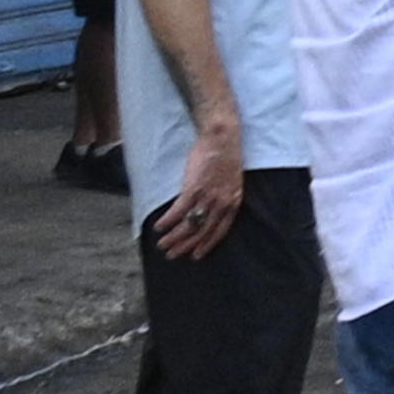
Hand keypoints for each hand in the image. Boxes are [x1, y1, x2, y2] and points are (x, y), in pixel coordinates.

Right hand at [152, 111, 244, 260]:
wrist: (222, 138)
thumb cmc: (225, 157)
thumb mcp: (231, 182)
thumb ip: (223, 197)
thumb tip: (209, 209)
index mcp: (233, 203)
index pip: (220, 231)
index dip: (207, 245)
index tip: (196, 255)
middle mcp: (222, 203)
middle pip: (203, 231)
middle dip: (186, 246)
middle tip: (173, 255)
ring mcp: (208, 197)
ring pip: (190, 224)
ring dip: (174, 237)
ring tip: (163, 245)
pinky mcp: (194, 188)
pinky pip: (179, 210)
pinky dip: (168, 221)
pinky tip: (159, 227)